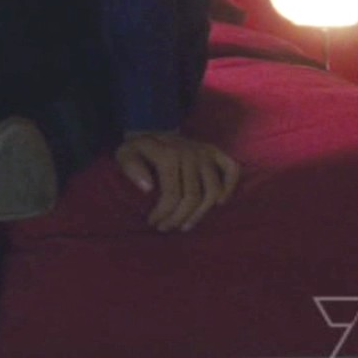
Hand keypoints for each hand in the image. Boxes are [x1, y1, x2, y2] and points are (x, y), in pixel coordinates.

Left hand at [114, 130, 239, 233]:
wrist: (152, 130)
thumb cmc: (138, 149)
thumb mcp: (125, 154)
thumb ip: (131, 168)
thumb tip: (148, 189)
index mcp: (168, 154)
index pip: (172, 193)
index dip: (164, 212)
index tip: (153, 222)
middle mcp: (190, 153)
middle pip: (193, 196)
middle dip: (179, 217)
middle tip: (166, 227)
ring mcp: (205, 152)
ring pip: (212, 190)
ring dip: (200, 213)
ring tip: (185, 225)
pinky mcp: (214, 152)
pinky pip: (231, 169)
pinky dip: (230, 186)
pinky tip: (219, 203)